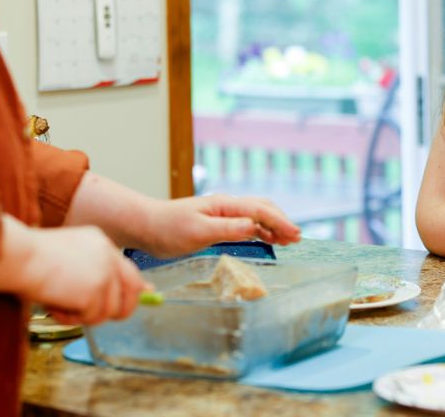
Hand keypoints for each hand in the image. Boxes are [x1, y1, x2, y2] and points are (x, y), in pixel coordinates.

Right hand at [0, 218, 147, 325]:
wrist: (18, 256)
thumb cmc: (31, 259)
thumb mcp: (68, 259)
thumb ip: (92, 271)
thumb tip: (112, 290)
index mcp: (100, 242)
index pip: (127, 269)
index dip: (132, 289)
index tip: (141, 297)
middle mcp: (108, 254)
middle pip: (132, 290)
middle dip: (120, 309)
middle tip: (95, 316)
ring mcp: (104, 272)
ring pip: (108, 310)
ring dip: (83, 316)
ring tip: (58, 304)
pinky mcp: (95, 290)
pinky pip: (90, 318)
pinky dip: (71, 319)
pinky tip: (54, 305)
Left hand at [137, 194, 301, 257]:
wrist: (147, 225)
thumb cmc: (168, 229)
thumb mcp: (197, 232)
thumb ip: (227, 229)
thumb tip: (254, 226)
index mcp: (224, 205)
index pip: (260, 211)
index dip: (280, 222)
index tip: (295, 236)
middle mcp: (226, 206)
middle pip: (263, 208)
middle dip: (282, 221)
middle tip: (297, 239)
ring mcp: (222, 213)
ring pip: (256, 215)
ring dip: (274, 226)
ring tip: (289, 240)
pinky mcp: (217, 222)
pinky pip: (246, 223)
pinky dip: (262, 230)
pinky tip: (268, 239)